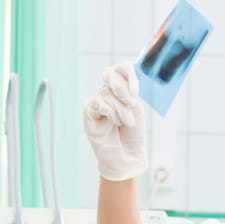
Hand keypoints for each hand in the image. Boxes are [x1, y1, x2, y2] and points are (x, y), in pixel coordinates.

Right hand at [83, 63, 146, 180]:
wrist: (127, 154)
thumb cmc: (133, 132)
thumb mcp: (136, 109)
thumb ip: (130, 92)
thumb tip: (125, 81)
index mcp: (123, 89)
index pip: (121, 69)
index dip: (127, 71)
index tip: (136, 85)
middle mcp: (108, 92)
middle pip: (110, 75)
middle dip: (123, 88)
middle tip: (132, 103)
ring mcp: (98, 101)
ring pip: (106, 92)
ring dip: (120, 109)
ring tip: (126, 122)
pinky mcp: (88, 112)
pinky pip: (95, 102)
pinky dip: (107, 110)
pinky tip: (113, 121)